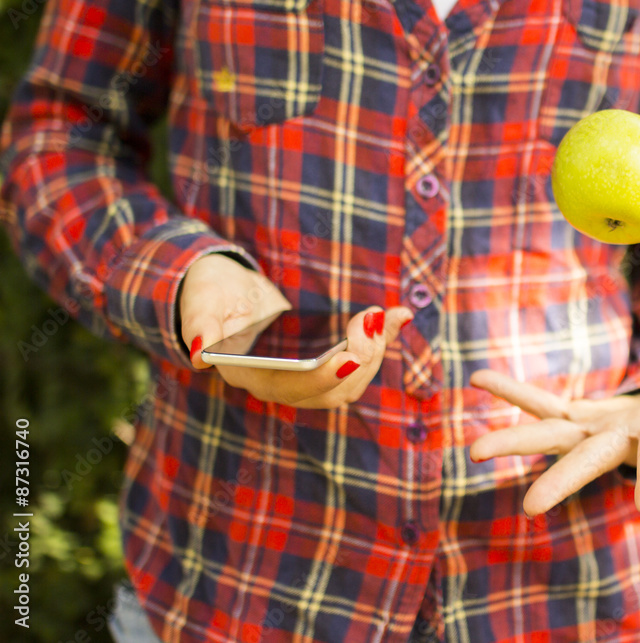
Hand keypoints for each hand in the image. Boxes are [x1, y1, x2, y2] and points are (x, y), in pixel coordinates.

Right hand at [179, 253, 411, 407]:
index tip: (349, 357)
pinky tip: (399, 315)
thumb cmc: (211, 293)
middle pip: (332, 391)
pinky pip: (360, 362)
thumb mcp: (201, 301)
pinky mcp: (324, 364)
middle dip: (359, 359)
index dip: (322, 378)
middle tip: (369, 319)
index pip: (291, 389)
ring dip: (375, 351)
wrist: (225, 290)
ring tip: (383, 315)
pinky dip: (382, 340)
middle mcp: (280, 385)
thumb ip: (198, 324)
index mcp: (249, 375)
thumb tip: (199, 355)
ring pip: (352, 381)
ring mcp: (305, 378)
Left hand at [469, 367, 639, 515]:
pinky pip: (541, 399)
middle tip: (529, 507)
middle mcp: (618, 441)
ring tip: (473, 450)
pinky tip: (480, 379)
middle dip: (562, 481)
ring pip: (550, 434)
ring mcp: (591, 429)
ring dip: (514, 439)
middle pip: (588, 461)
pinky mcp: (576, 411)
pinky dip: (513, 391)